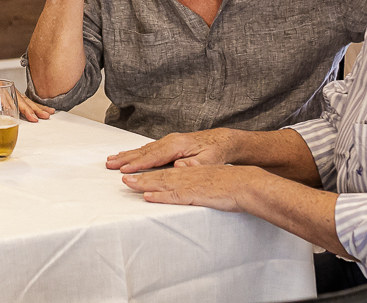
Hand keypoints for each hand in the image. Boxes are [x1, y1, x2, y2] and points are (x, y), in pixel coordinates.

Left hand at [0, 76, 54, 122]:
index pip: (12, 100)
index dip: (21, 109)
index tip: (29, 117)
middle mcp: (6, 87)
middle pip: (22, 100)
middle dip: (33, 109)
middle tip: (42, 117)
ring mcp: (11, 91)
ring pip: (26, 100)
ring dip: (38, 107)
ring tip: (49, 113)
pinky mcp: (13, 95)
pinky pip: (25, 100)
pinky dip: (35, 105)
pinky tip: (43, 109)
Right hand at [106, 129, 234, 172]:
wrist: (222, 140)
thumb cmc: (216, 152)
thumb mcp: (211, 160)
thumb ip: (195, 164)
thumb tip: (178, 166)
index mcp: (178, 145)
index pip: (154, 157)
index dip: (138, 164)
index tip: (125, 170)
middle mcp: (170, 141)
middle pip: (144, 151)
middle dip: (125, 158)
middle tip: (109, 164)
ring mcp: (168, 141)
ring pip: (143, 149)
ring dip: (126, 155)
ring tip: (111, 160)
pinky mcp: (168, 144)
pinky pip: (147, 149)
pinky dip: (135, 153)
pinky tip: (126, 155)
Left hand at [122, 165, 256, 211]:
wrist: (247, 185)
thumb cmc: (230, 185)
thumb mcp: (208, 178)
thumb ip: (193, 178)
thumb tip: (180, 177)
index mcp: (189, 170)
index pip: (164, 169)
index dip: (146, 169)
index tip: (131, 170)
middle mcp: (187, 174)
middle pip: (158, 174)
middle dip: (138, 174)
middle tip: (120, 174)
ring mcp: (190, 183)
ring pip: (162, 182)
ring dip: (143, 183)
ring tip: (127, 182)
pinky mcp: (196, 194)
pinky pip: (175, 195)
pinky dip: (160, 196)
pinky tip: (148, 196)